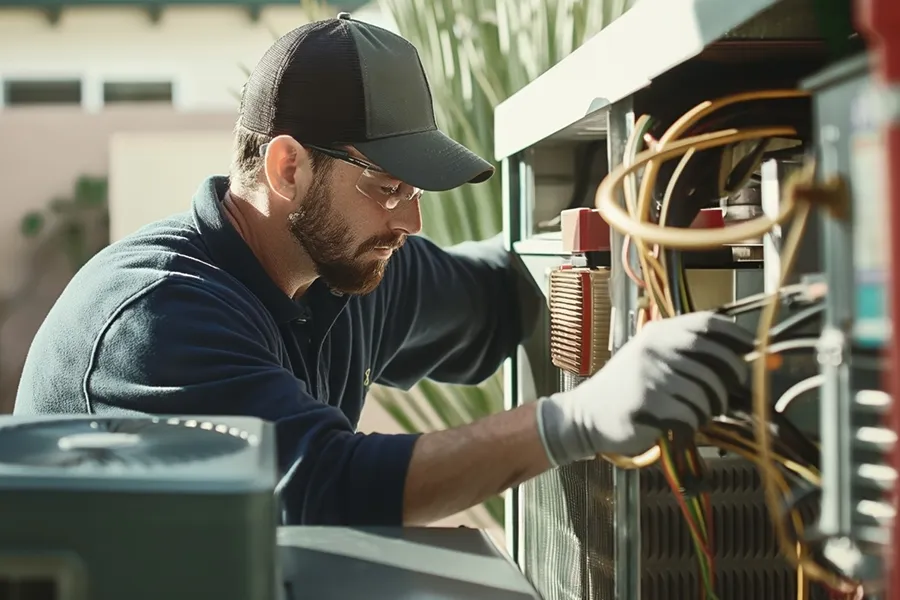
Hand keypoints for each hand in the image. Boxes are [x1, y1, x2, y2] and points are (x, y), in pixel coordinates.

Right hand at [536, 311, 754, 465]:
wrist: (586, 416)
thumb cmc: (626, 390)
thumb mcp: (650, 358)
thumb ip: (686, 354)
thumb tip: (743, 358)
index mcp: (657, 332)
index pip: (707, 322)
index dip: (737, 334)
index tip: (755, 347)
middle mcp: (654, 347)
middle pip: (716, 358)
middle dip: (733, 378)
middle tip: (731, 393)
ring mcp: (650, 374)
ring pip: (707, 391)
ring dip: (711, 407)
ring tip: (697, 413)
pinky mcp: (649, 403)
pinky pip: (691, 414)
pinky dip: (693, 423)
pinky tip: (679, 424)